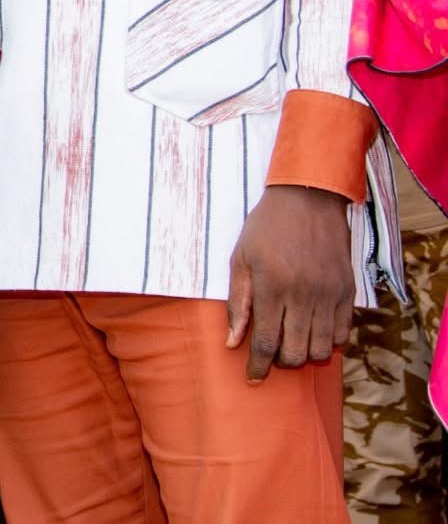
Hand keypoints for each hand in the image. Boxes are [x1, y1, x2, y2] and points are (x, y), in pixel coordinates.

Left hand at [226, 183, 354, 381]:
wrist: (307, 200)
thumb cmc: (265, 229)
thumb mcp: (240, 260)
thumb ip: (237, 303)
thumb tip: (232, 343)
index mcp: (272, 287)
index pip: (265, 342)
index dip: (258, 366)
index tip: (252, 378)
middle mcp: (303, 295)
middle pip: (296, 353)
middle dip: (281, 363)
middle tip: (271, 355)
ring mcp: (328, 294)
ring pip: (321, 349)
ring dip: (305, 354)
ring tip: (292, 342)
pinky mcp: (347, 292)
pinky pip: (342, 334)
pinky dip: (327, 341)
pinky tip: (312, 331)